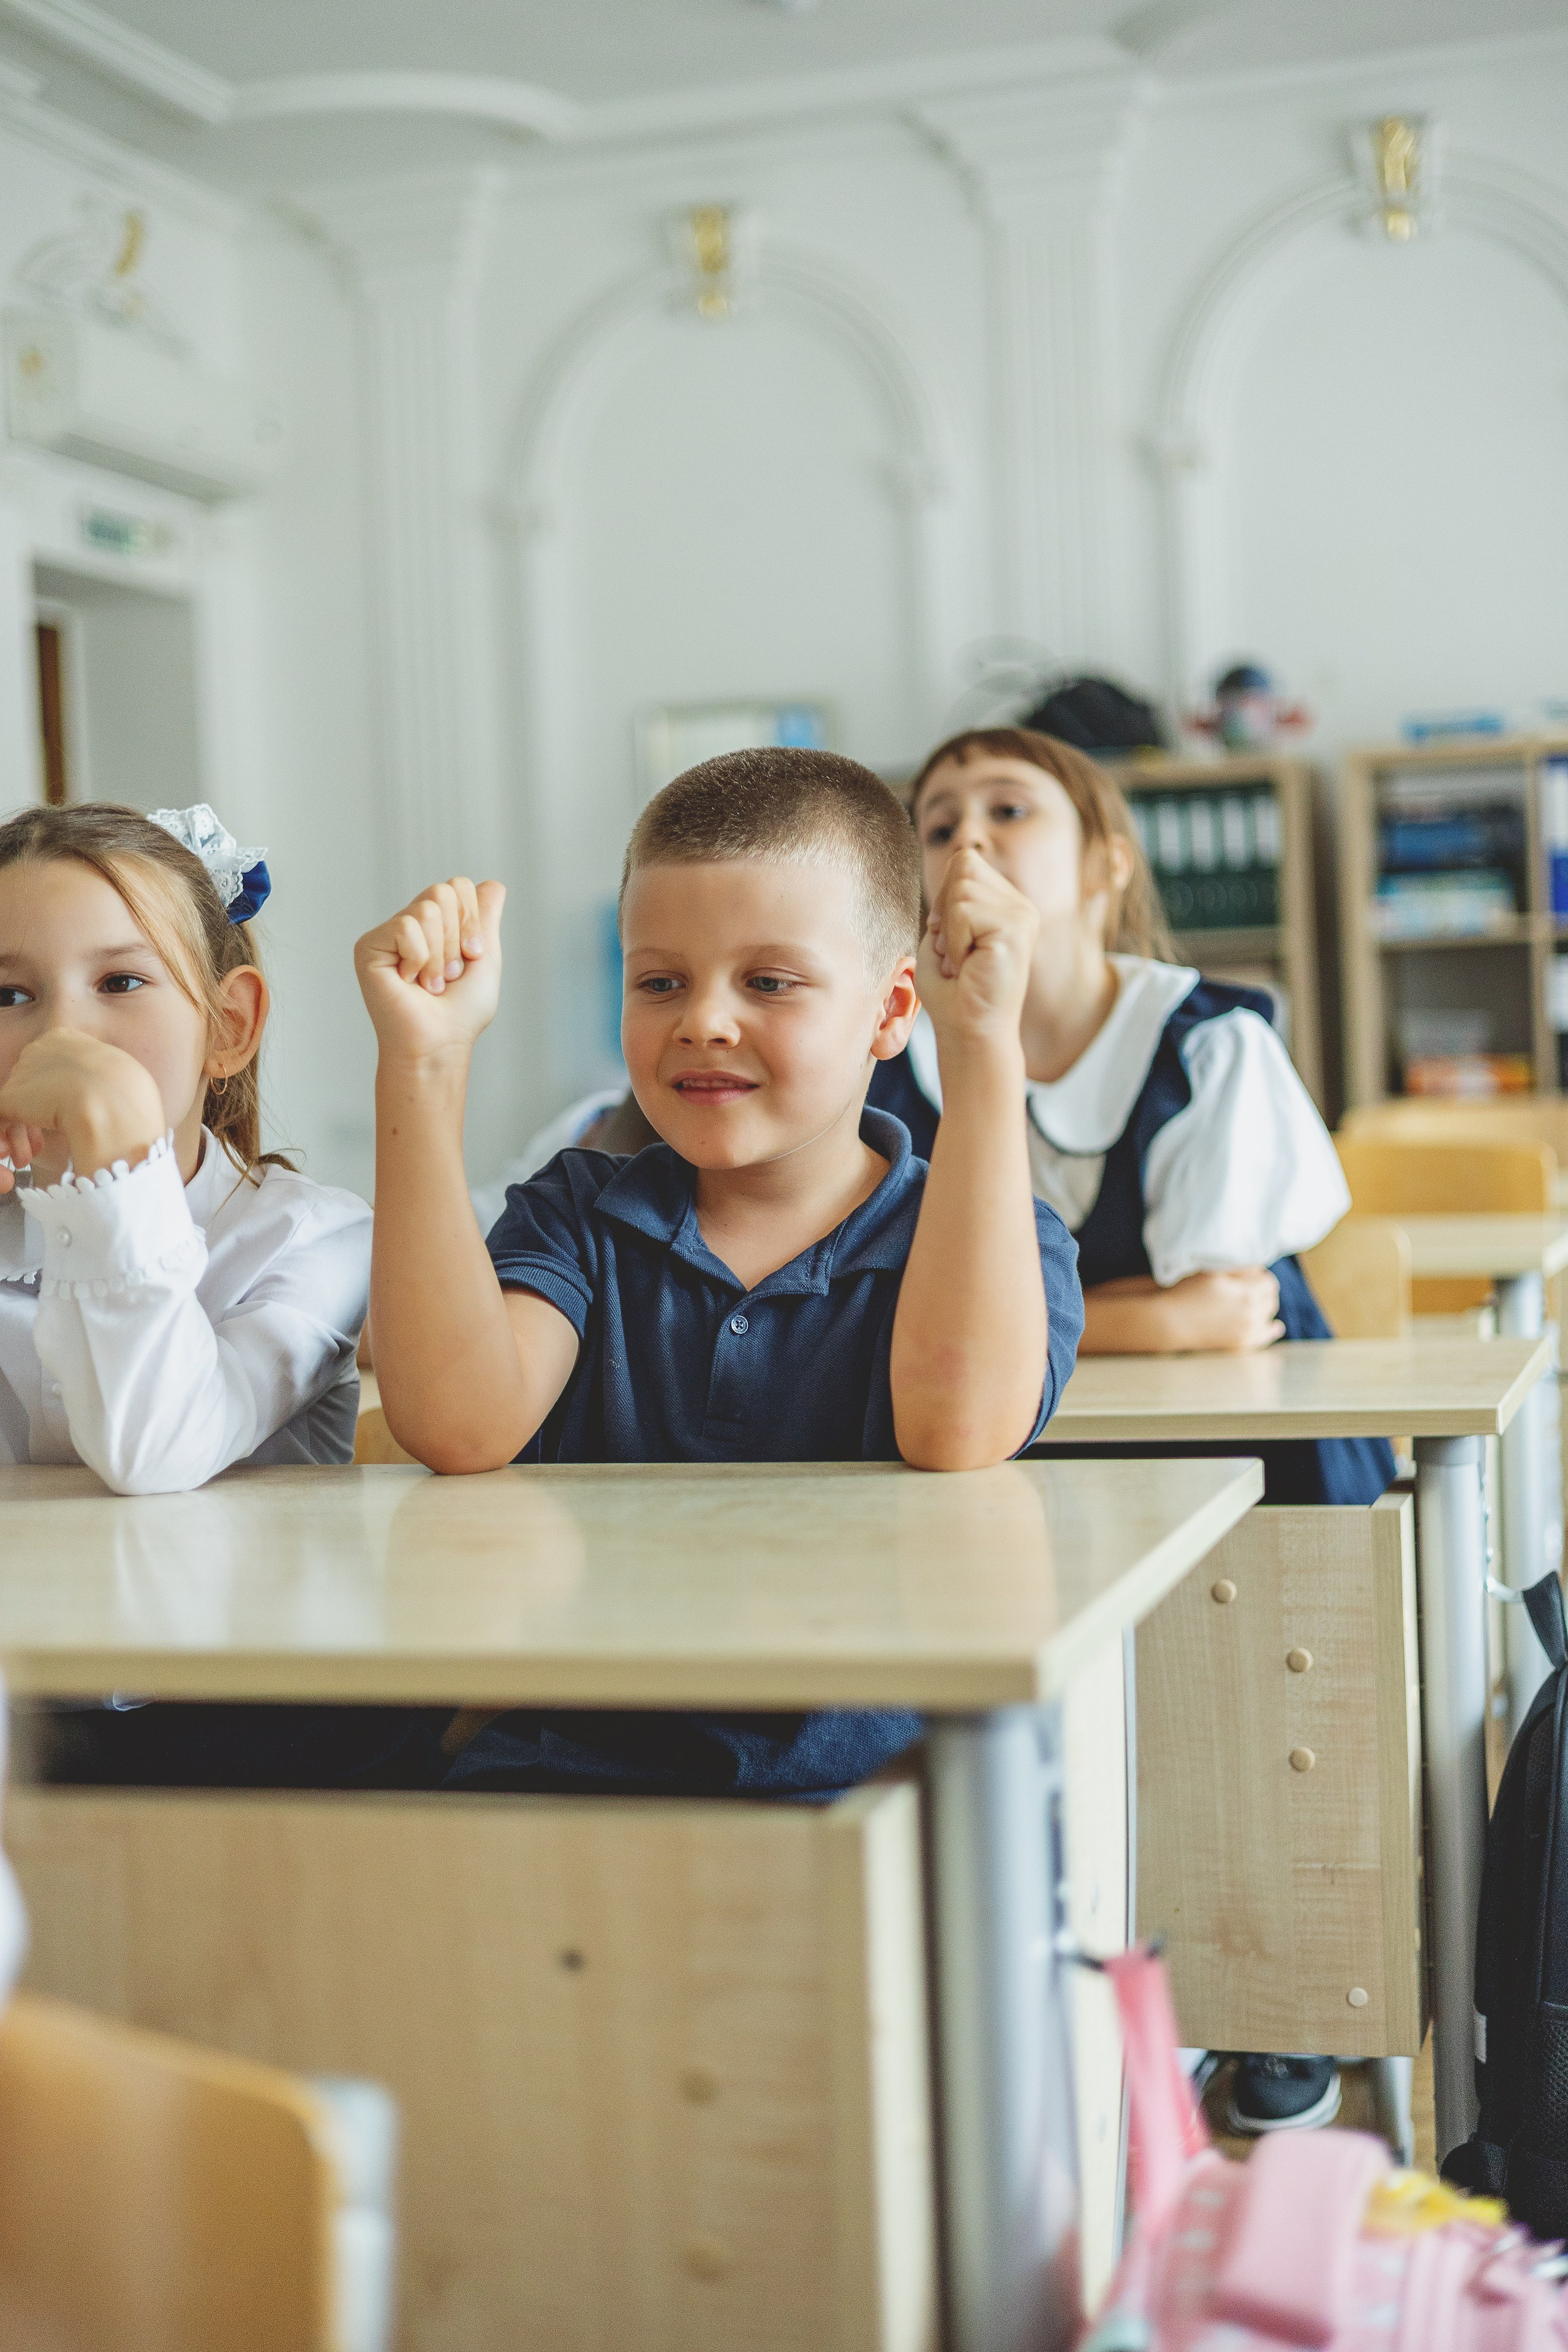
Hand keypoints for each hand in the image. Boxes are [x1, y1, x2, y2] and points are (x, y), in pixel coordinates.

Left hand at [0, 1030, 166, 1186]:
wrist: (113, 1104)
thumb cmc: (128, 1093)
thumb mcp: (118, 1076)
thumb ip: (96, 1079)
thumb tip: (94, 1097)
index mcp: (65, 1038)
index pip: (51, 1064)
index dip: (56, 1093)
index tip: (68, 1115)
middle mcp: (39, 1047)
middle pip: (30, 1082)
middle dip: (37, 1111)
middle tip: (44, 1141)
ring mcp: (23, 1071)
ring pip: (19, 1103)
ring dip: (25, 1132)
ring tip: (35, 1155)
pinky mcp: (10, 1096)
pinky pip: (3, 1120)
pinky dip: (10, 1140)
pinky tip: (25, 1157)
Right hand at [355, 879, 504, 1067]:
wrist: (440, 1042)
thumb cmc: (461, 1011)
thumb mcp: (485, 957)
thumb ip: (486, 918)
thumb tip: (494, 884)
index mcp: (436, 924)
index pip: (458, 886)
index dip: (472, 921)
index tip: (471, 958)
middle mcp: (410, 923)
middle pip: (443, 892)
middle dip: (457, 938)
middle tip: (448, 975)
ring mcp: (388, 934)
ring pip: (427, 910)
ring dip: (440, 956)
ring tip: (430, 983)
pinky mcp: (369, 946)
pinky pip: (406, 928)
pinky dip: (419, 959)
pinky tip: (409, 982)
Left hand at [916, 846, 1037, 1050]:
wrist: (968, 1032)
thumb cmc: (953, 992)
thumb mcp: (944, 932)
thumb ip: (953, 896)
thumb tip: (962, 853)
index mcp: (1006, 903)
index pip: (965, 861)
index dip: (944, 899)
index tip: (949, 940)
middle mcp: (1020, 906)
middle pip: (964, 866)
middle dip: (945, 911)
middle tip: (956, 953)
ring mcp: (1023, 915)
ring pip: (962, 889)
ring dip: (949, 931)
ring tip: (962, 962)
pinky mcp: (1016, 929)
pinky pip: (965, 912)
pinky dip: (954, 942)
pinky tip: (968, 966)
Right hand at [1163, 1267, 1283, 1352]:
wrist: (1172, 1322)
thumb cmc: (1189, 1292)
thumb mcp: (1214, 1271)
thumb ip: (1240, 1267)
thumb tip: (1259, 1267)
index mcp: (1248, 1295)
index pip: (1269, 1283)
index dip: (1261, 1277)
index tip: (1251, 1275)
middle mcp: (1252, 1316)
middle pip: (1271, 1301)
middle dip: (1264, 1292)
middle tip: (1251, 1287)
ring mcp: (1246, 1333)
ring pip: (1268, 1318)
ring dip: (1264, 1308)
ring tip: (1256, 1302)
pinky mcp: (1239, 1345)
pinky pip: (1263, 1338)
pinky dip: (1270, 1331)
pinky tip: (1275, 1326)